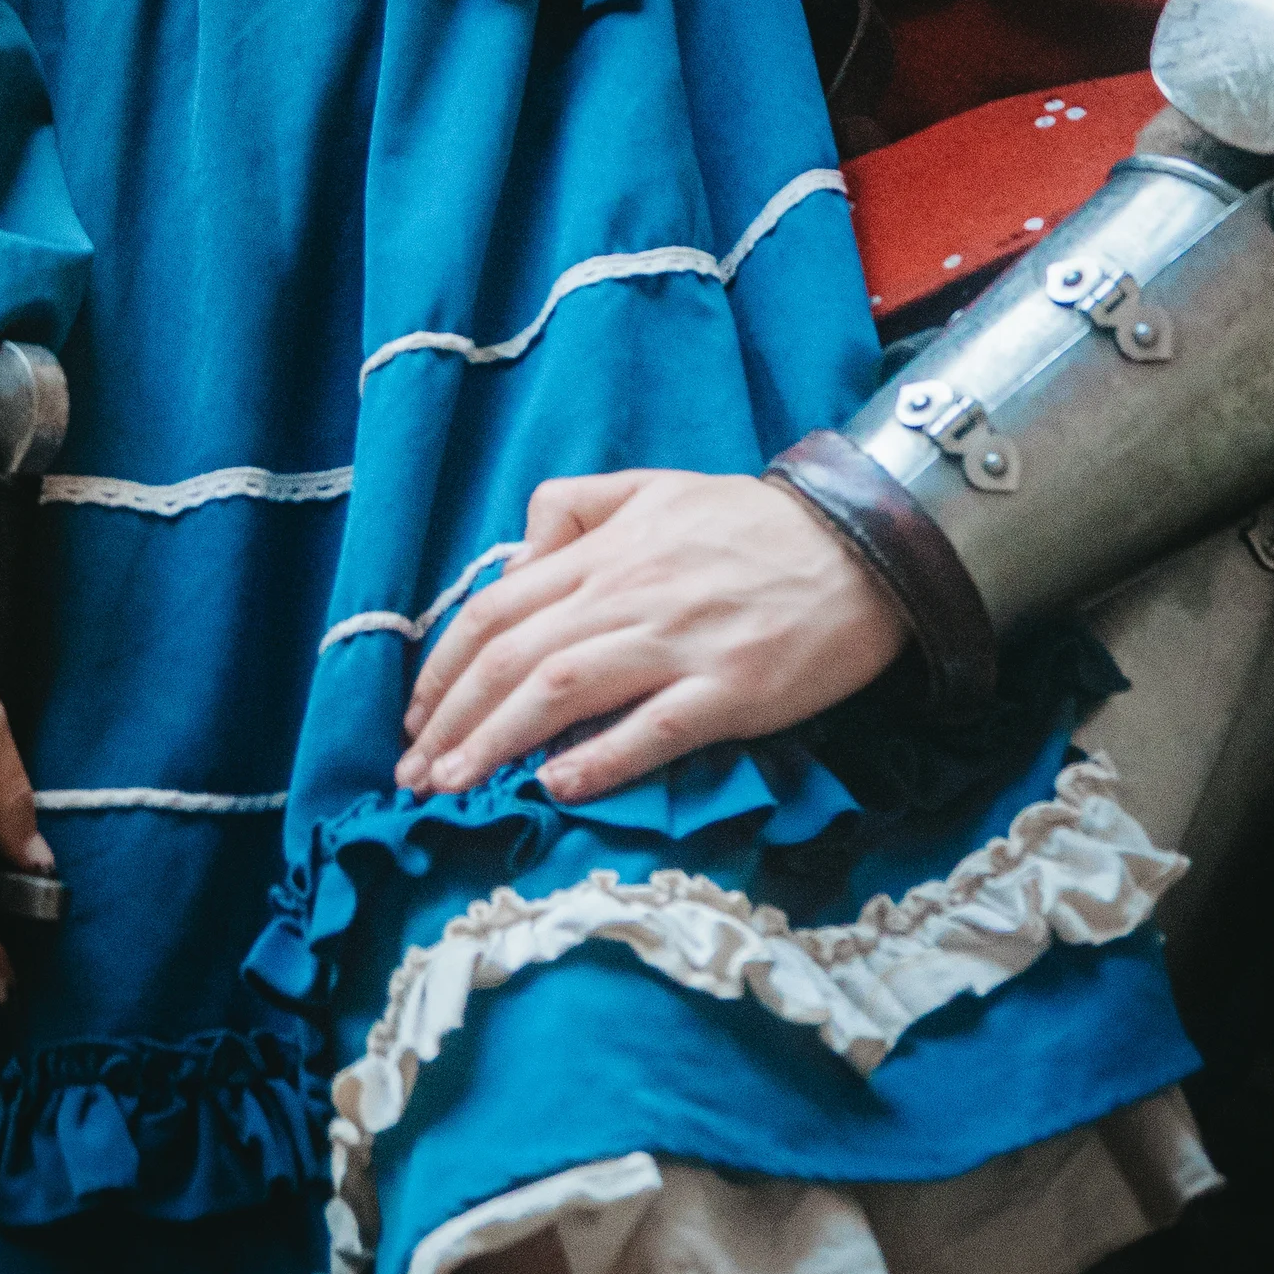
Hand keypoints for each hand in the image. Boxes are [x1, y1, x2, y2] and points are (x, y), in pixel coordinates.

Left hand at [399, 468, 910, 805]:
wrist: (860, 546)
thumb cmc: (753, 524)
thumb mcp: (655, 486)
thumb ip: (576, 507)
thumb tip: (515, 557)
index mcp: (607, 550)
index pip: (496, 607)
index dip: (442, 665)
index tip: (416, 715)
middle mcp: (628, 593)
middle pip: (512, 656)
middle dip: (450, 720)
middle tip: (413, 773)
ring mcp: (678, 642)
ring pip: (561, 690)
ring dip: (496, 744)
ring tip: (454, 787)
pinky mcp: (728, 688)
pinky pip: (651, 728)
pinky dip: (598, 760)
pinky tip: (558, 787)